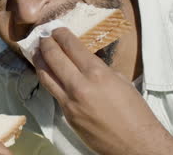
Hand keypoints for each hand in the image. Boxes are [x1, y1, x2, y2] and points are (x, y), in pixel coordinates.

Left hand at [33, 27, 172, 154]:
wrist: (135, 144)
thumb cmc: (135, 112)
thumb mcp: (121, 82)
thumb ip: (100, 70)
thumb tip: (86, 63)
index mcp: (97, 73)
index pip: (72, 47)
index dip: (61, 35)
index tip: (56, 29)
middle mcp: (79, 85)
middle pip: (54, 58)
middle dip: (46, 43)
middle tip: (43, 36)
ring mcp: (69, 101)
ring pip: (46, 75)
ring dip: (39, 60)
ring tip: (36, 51)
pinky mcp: (66, 115)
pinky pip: (53, 92)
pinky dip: (48, 79)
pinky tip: (47, 74)